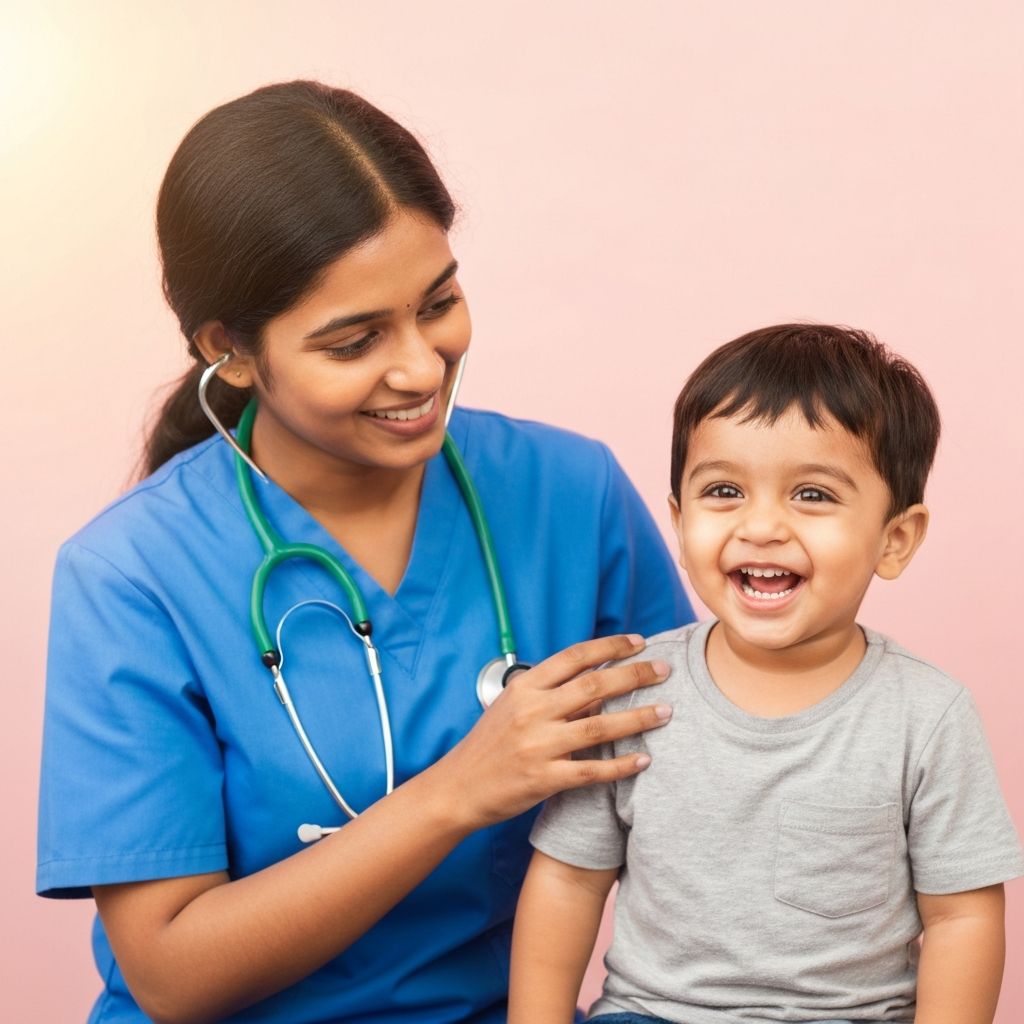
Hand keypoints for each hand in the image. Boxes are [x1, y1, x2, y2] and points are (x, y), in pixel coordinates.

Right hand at [435, 634, 670, 828]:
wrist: (458, 787)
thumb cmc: (489, 744)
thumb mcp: (512, 706)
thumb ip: (549, 692)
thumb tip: (595, 681)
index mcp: (525, 687)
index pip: (575, 657)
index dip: (611, 646)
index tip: (639, 642)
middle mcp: (532, 711)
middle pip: (595, 685)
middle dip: (635, 674)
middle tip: (665, 669)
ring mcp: (538, 745)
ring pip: (599, 726)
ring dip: (638, 718)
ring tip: (666, 712)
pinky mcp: (544, 778)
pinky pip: (592, 770)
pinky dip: (621, 765)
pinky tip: (644, 759)